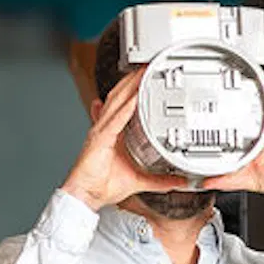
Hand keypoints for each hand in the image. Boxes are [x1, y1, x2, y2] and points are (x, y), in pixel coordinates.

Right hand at [62, 69, 165, 213]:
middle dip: (131, 82)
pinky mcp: (99, 140)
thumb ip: (159, 181)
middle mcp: (105, 129)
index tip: (144, 80)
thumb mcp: (138, 180)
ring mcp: (100, 132)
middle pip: (118, 98)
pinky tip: (134, 99)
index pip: (122, 107)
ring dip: (129, 88)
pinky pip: (115, 120)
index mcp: (113, 135)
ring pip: (116, 103)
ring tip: (141, 74)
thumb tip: (177, 181)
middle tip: (146, 68)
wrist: (85, 196)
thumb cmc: (102, 186)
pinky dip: (125, 109)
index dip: (132, 91)